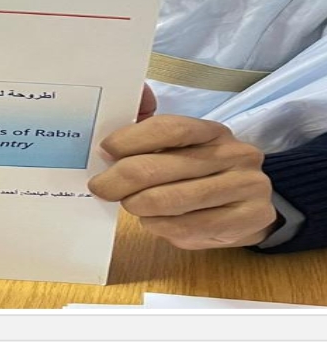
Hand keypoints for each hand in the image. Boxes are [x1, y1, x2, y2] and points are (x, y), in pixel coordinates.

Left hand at [87, 85, 278, 249]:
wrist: (254, 206)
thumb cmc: (207, 174)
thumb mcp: (187, 152)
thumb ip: (153, 141)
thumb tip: (108, 147)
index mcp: (214, 131)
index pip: (169, 128)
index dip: (131, 139)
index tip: (105, 150)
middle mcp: (234, 155)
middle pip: (165, 166)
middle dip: (122, 178)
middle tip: (101, 187)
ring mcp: (245, 187)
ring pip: (174, 200)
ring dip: (139, 204)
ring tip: (128, 204)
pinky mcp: (248, 220)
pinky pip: (189, 227)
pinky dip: (160, 226)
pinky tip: (152, 221)